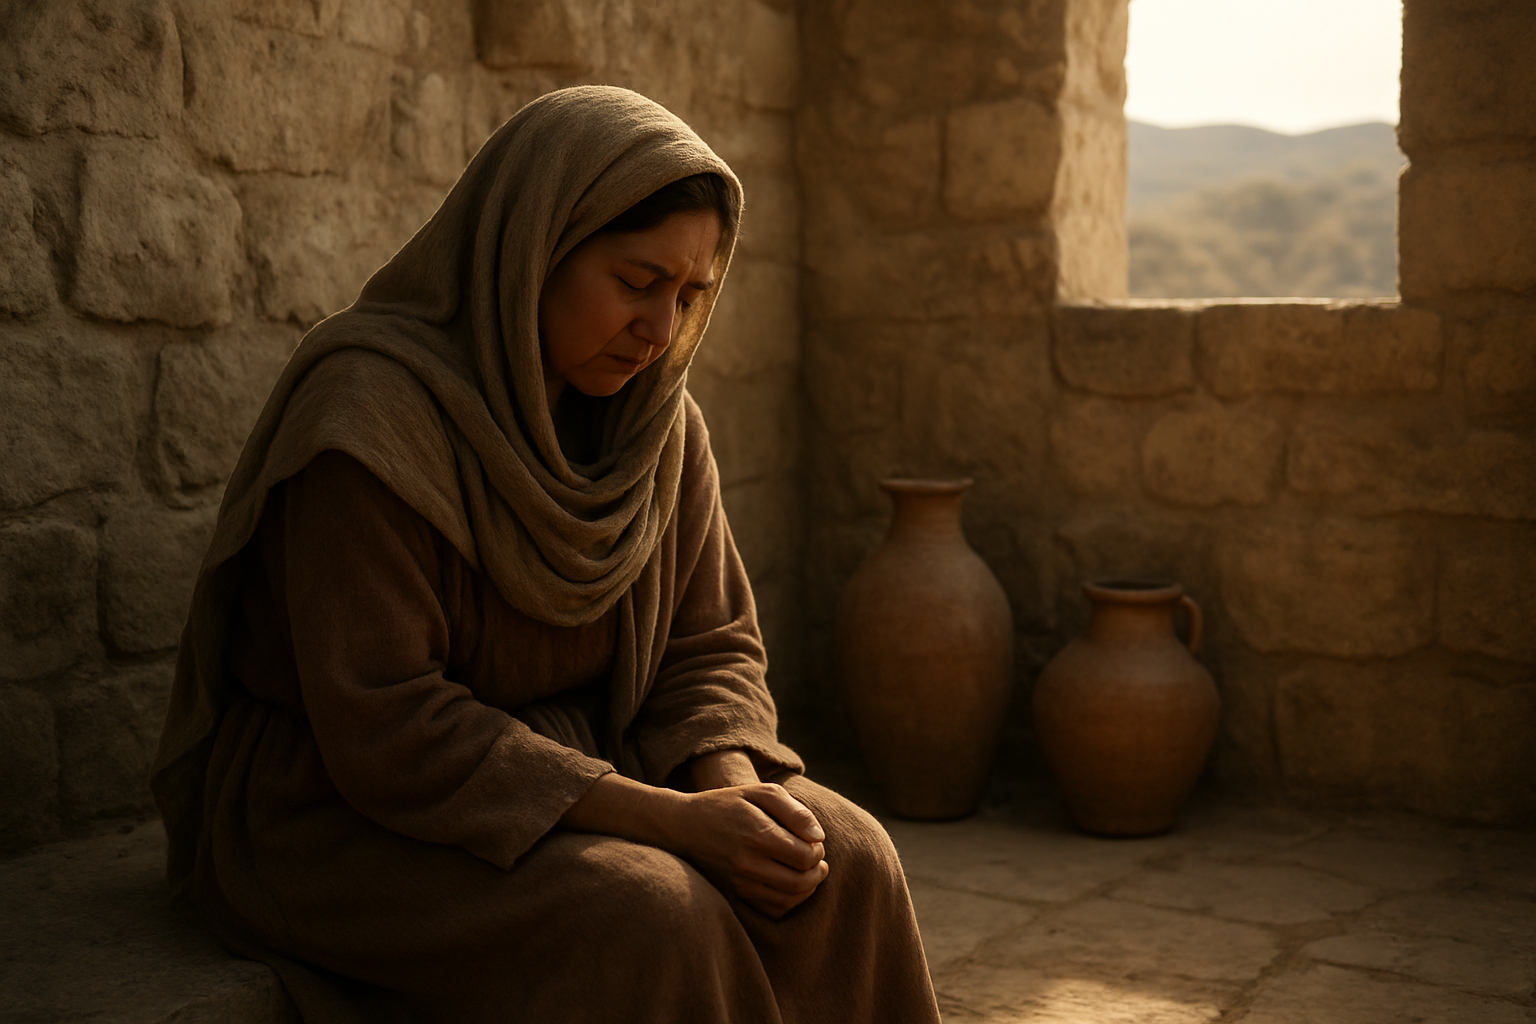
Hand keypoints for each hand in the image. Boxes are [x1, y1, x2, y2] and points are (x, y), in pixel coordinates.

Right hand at [670, 783, 829, 917]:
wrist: (682, 827)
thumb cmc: (726, 805)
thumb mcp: (759, 792)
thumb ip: (794, 811)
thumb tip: (819, 836)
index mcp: (756, 834)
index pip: (804, 855)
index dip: (818, 850)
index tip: (814, 842)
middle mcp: (747, 863)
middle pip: (800, 881)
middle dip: (816, 871)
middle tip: (816, 859)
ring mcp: (739, 884)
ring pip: (788, 899)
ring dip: (807, 888)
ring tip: (808, 872)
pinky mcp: (734, 896)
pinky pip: (772, 910)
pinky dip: (789, 902)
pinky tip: (790, 885)